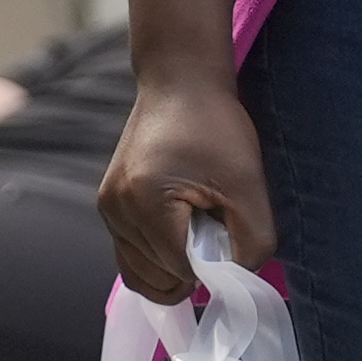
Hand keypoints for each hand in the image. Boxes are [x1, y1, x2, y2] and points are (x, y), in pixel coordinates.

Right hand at [98, 68, 275, 299]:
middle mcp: (116, 210)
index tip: (230, 233)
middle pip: (158, 277)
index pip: (180, 270)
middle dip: (192, 266)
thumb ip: (253, 240)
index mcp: (145, 202)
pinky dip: (158, 256)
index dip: (213, 265)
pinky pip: (131, 254)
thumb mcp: (249, 182)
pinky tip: (182, 229)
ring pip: (140, 273)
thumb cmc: (215, 125)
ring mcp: (108, 209)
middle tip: (214, 225)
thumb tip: (239, 278)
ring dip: (173, 265)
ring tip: (197, 224)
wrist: (180, 82)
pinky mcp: (109, 205)